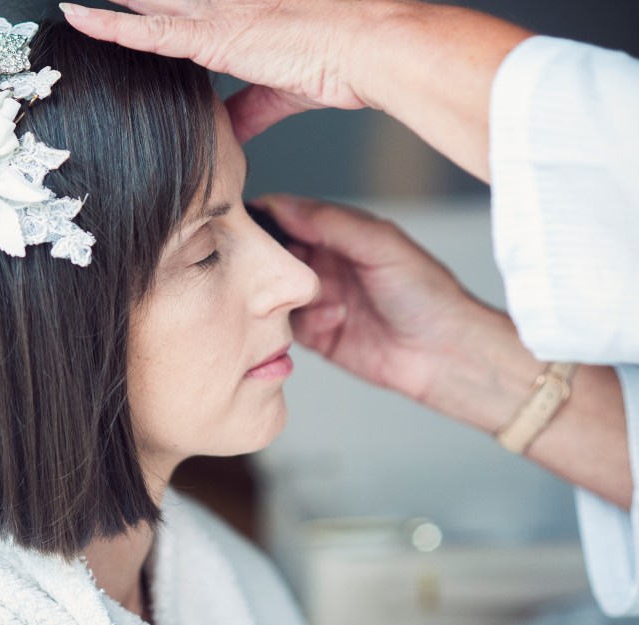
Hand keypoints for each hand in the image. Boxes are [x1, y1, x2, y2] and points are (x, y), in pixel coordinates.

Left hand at [59, 0, 376, 141]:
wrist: (367, 50)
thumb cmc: (337, 62)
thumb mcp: (280, 92)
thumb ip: (248, 108)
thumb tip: (229, 130)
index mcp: (237, 20)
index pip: (178, 12)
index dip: (145, 12)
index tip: (120, 9)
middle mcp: (221, 8)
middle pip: (156, 1)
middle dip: (123, 0)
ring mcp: (216, 16)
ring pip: (146, 4)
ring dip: (112, 3)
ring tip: (67, 2)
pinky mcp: (216, 35)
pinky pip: (150, 31)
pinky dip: (113, 28)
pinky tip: (81, 18)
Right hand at [257, 194, 483, 402]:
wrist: (445, 353)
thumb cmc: (425, 292)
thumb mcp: (380, 244)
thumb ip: (330, 222)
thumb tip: (282, 204)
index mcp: (340, 234)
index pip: (288, 216)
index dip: (264, 216)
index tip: (245, 222)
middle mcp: (325, 265)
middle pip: (275, 254)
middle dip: (269, 259)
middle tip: (270, 264)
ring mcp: (319, 300)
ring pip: (275, 292)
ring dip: (289, 293)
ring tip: (319, 295)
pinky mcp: (317, 335)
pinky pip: (288, 326)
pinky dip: (305, 321)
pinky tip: (338, 318)